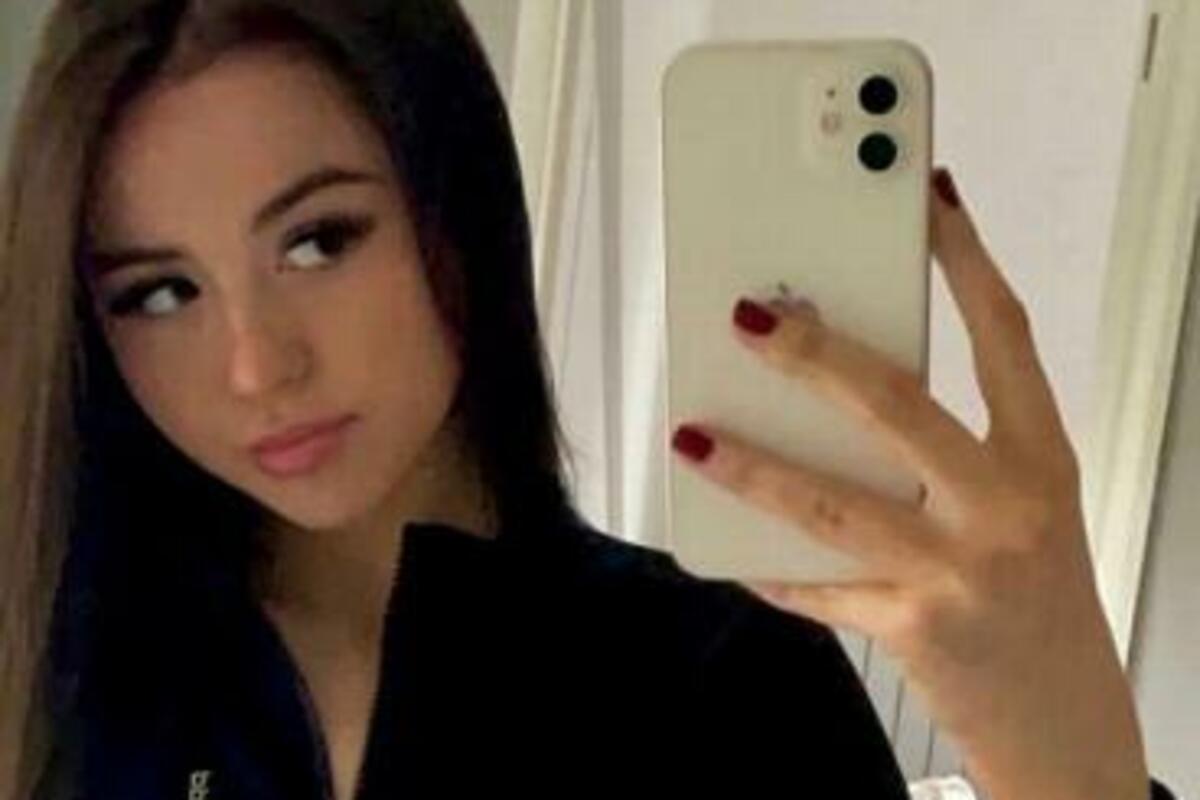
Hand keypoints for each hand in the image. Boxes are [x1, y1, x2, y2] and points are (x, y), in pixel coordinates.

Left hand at [669, 167, 1149, 799]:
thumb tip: (841, 391)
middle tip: (752, 315)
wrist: (1066, 724)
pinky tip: (720, 544)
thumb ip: (952, 452)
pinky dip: (766, 566)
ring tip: (693, 432)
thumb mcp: (1022, 510)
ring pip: (834, 501)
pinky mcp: (913, 627)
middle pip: (900, 406)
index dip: (966, 262)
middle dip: (817, 352)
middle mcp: (1006, 506)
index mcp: (1039, 460)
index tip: (927, 202)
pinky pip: (818, 588)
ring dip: (753, 465)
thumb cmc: (1039, 602)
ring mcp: (959, 570)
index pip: (1005, 338)